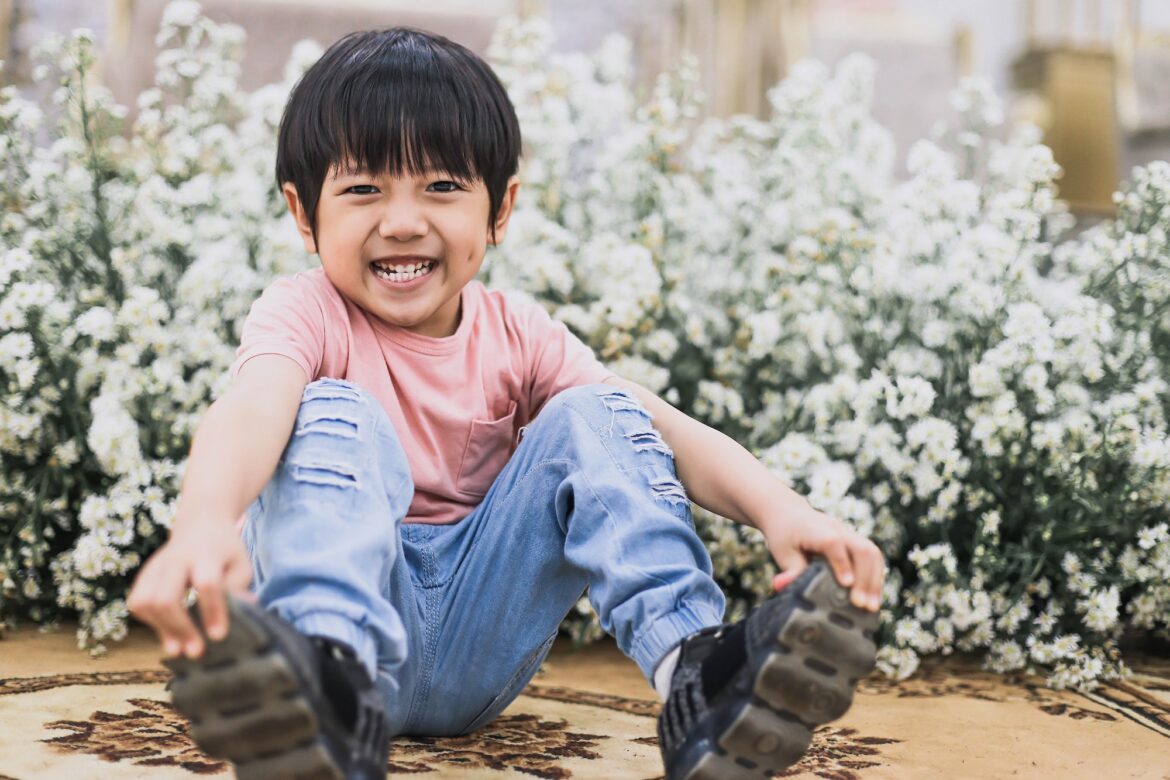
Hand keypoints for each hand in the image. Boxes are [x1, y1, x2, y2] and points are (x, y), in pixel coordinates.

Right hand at [127, 520, 254, 659]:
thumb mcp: (241, 565)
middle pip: (166, 597)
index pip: (207, 584)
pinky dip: (150, 622)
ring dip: (161, 629)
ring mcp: (155, 566)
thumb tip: (243, 613)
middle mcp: (176, 559)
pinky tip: (168, 631)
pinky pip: (137, 603)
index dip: (212, 611)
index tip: (219, 636)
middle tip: (196, 652)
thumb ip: (239, 589)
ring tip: (180, 648)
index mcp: (206, 554)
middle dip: (180, 628)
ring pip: (145, 602)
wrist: (201, 522)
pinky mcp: (144, 575)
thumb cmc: (225, 550)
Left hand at [760, 504, 884, 611]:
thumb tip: (783, 587)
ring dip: (875, 580)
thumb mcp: (782, 552)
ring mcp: (849, 533)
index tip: (846, 585)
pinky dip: (875, 576)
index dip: (842, 563)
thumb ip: (790, 570)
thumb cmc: (784, 534)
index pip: (833, 543)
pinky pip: (872, 556)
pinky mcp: (855, 540)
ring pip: (872, 552)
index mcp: (816, 530)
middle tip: (863, 606)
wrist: (789, 512)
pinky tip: (873, 596)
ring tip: (872, 606)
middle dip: (866, 579)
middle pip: (861, 548)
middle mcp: (837, 529)